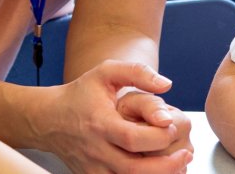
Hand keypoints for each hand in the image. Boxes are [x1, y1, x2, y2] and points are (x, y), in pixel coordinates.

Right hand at [39, 60, 193, 172]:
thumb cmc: (80, 94)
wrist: (49, 120)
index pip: (132, 138)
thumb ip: (137, 72)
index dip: (158, 136)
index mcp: (100, 124)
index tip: (173, 126)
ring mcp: (94, 168)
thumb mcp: (106, 73)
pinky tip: (156, 171)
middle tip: (186, 154)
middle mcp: (96, 150)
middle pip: (134, 169)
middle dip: (166, 166)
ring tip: (178, 167)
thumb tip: (167, 84)